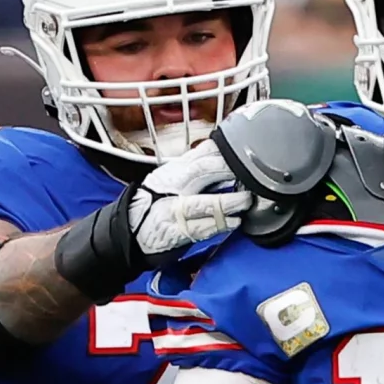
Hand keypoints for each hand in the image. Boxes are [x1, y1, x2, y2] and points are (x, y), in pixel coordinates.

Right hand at [128, 140, 250, 255]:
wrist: (133, 228)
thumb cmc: (157, 200)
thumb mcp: (173, 176)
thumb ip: (197, 164)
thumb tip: (223, 152)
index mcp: (175, 171)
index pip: (200, 155)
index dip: (221, 152)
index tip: (241, 151)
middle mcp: (173, 187)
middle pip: (201, 172)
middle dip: (226, 170)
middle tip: (249, 173)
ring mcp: (174, 210)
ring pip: (204, 203)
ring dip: (229, 202)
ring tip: (246, 201)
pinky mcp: (176, 232)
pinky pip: (201, 229)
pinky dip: (221, 225)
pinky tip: (235, 222)